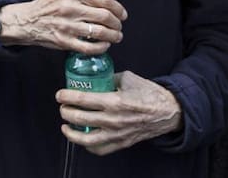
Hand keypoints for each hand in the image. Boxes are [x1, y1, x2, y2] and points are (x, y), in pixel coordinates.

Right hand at [0, 0, 125, 53]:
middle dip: (117, 23)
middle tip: (119, 26)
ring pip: (99, 32)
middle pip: (104, 16)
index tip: (122, 14)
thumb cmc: (50, 5)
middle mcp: (69, 8)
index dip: (118, 8)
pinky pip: (89, 47)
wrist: (27, 20)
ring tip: (116, 37)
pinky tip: (104, 45)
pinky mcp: (63, 41)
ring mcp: (66, 26)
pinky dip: (101, 48)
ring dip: (113, 36)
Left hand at [57, 71, 182, 154]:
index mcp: (115, 101)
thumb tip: (96, 77)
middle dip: (65, 112)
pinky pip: (99, 149)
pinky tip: (83, 137)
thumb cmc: (150, 94)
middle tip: (63, 107)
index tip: (60, 95)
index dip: (67, 97)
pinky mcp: (121, 143)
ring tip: (66, 126)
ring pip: (86, 138)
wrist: (168, 112)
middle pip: (80, 118)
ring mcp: (117, 134)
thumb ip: (110, 78)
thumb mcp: (128, 78)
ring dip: (71, 132)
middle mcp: (114, 119)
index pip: (83, 99)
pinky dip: (87, 145)